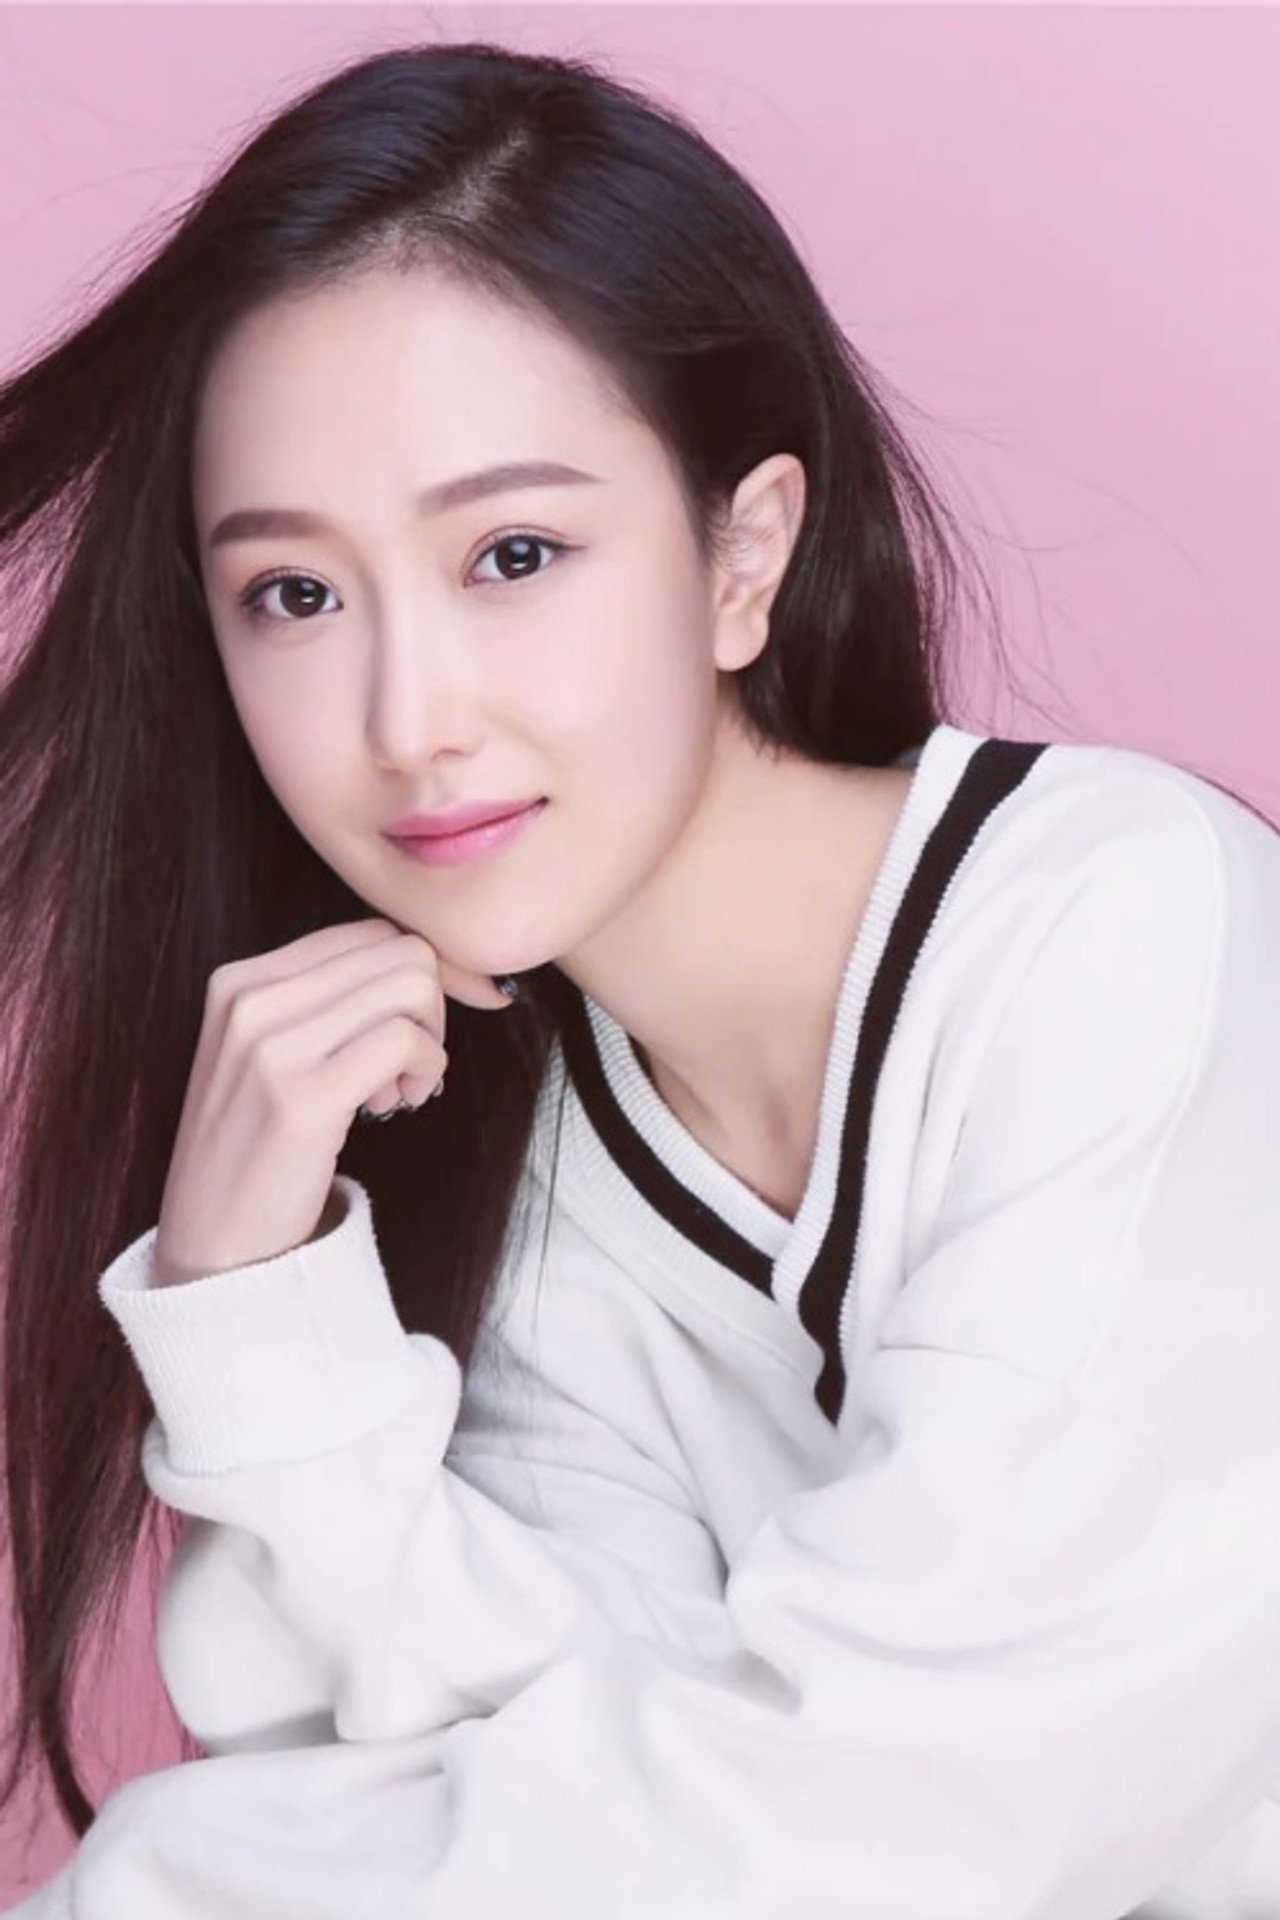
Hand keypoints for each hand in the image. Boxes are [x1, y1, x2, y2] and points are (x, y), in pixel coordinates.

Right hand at [152, 918, 514, 1284]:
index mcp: (241, 980)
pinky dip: (426, 1068)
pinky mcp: (304, 1096)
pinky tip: (398, 1103)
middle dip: (431, 1004)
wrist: (213, 1242)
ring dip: (429, 1038)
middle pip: (399, 951)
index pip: (369, 933)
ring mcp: (272, 1046)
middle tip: (407, 1062)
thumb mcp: (269, 1053)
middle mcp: (251, 999)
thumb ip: (329, 1002)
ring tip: (398, 1086)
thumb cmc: (257, 1147)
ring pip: (410, 986)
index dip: (422, 973)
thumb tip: (429, 965)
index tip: (427, 1022)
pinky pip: (406, 1040)